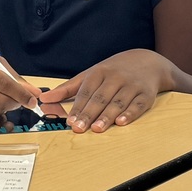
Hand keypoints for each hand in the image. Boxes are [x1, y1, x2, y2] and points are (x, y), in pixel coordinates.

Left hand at [39, 49, 168, 132]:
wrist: (147, 62)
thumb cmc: (113, 71)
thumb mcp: (90, 75)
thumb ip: (67, 89)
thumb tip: (44, 99)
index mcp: (99, 72)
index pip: (86, 92)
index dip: (78, 107)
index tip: (70, 121)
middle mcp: (115, 78)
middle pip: (100, 98)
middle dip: (89, 114)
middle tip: (79, 128)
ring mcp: (131, 85)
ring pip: (118, 102)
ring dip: (107, 116)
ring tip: (97, 128)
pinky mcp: (146, 94)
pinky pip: (138, 105)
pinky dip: (130, 114)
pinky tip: (121, 122)